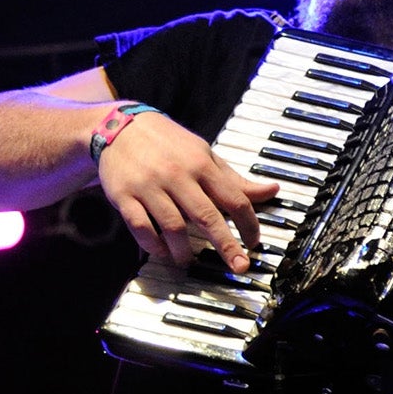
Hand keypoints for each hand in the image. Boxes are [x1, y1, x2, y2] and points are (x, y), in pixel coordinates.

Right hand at [95, 113, 278, 270]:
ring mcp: (149, 186)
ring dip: (184, 250)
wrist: (120, 126)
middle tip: (239, 267)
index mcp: (202, 165)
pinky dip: (153, 245)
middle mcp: (177, 176)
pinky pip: (140, 227)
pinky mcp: (123, 196)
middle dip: (226, 245)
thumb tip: (272, 190)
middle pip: (207, 216)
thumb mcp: (205, 155)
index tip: (254, 243)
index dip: (249, 224)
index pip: (234, 199)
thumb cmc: (170, 144)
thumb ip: (235, 180)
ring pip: (173, 226)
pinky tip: (162, 252)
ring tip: (189, 261)